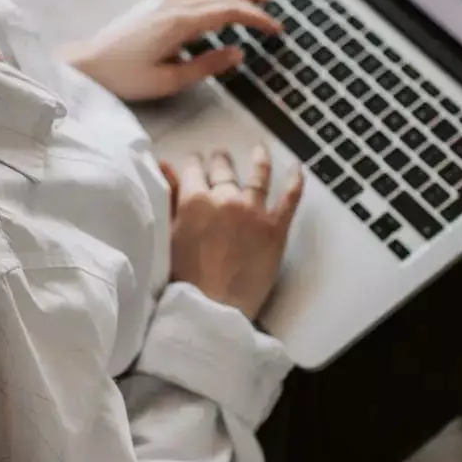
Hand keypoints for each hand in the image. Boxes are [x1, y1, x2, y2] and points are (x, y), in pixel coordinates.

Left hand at [62, 0, 280, 101]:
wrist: (88, 67)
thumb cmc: (123, 77)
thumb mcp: (169, 80)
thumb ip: (207, 65)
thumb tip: (237, 53)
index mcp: (179, 23)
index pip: (229, 12)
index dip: (257, 19)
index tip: (275, 29)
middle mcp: (173, 6)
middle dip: (252, 3)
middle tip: (273, 17)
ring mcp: (164, 3)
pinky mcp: (157, 6)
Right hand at [161, 144, 303, 319]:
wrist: (210, 310)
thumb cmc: (183, 279)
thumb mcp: (168, 234)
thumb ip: (168, 198)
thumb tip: (164, 165)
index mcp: (194, 199)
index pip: (194, 167)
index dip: (194, 163)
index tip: (195, 163)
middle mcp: (225, 198)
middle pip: (223, 168)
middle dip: (220, 161)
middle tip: (219, 159)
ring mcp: (253, 212)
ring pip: (258, 175)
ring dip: (258, 159)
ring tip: (258, 151)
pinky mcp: (275, 229)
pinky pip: (290, 198)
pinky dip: (295, 181)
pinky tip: (297, 169)